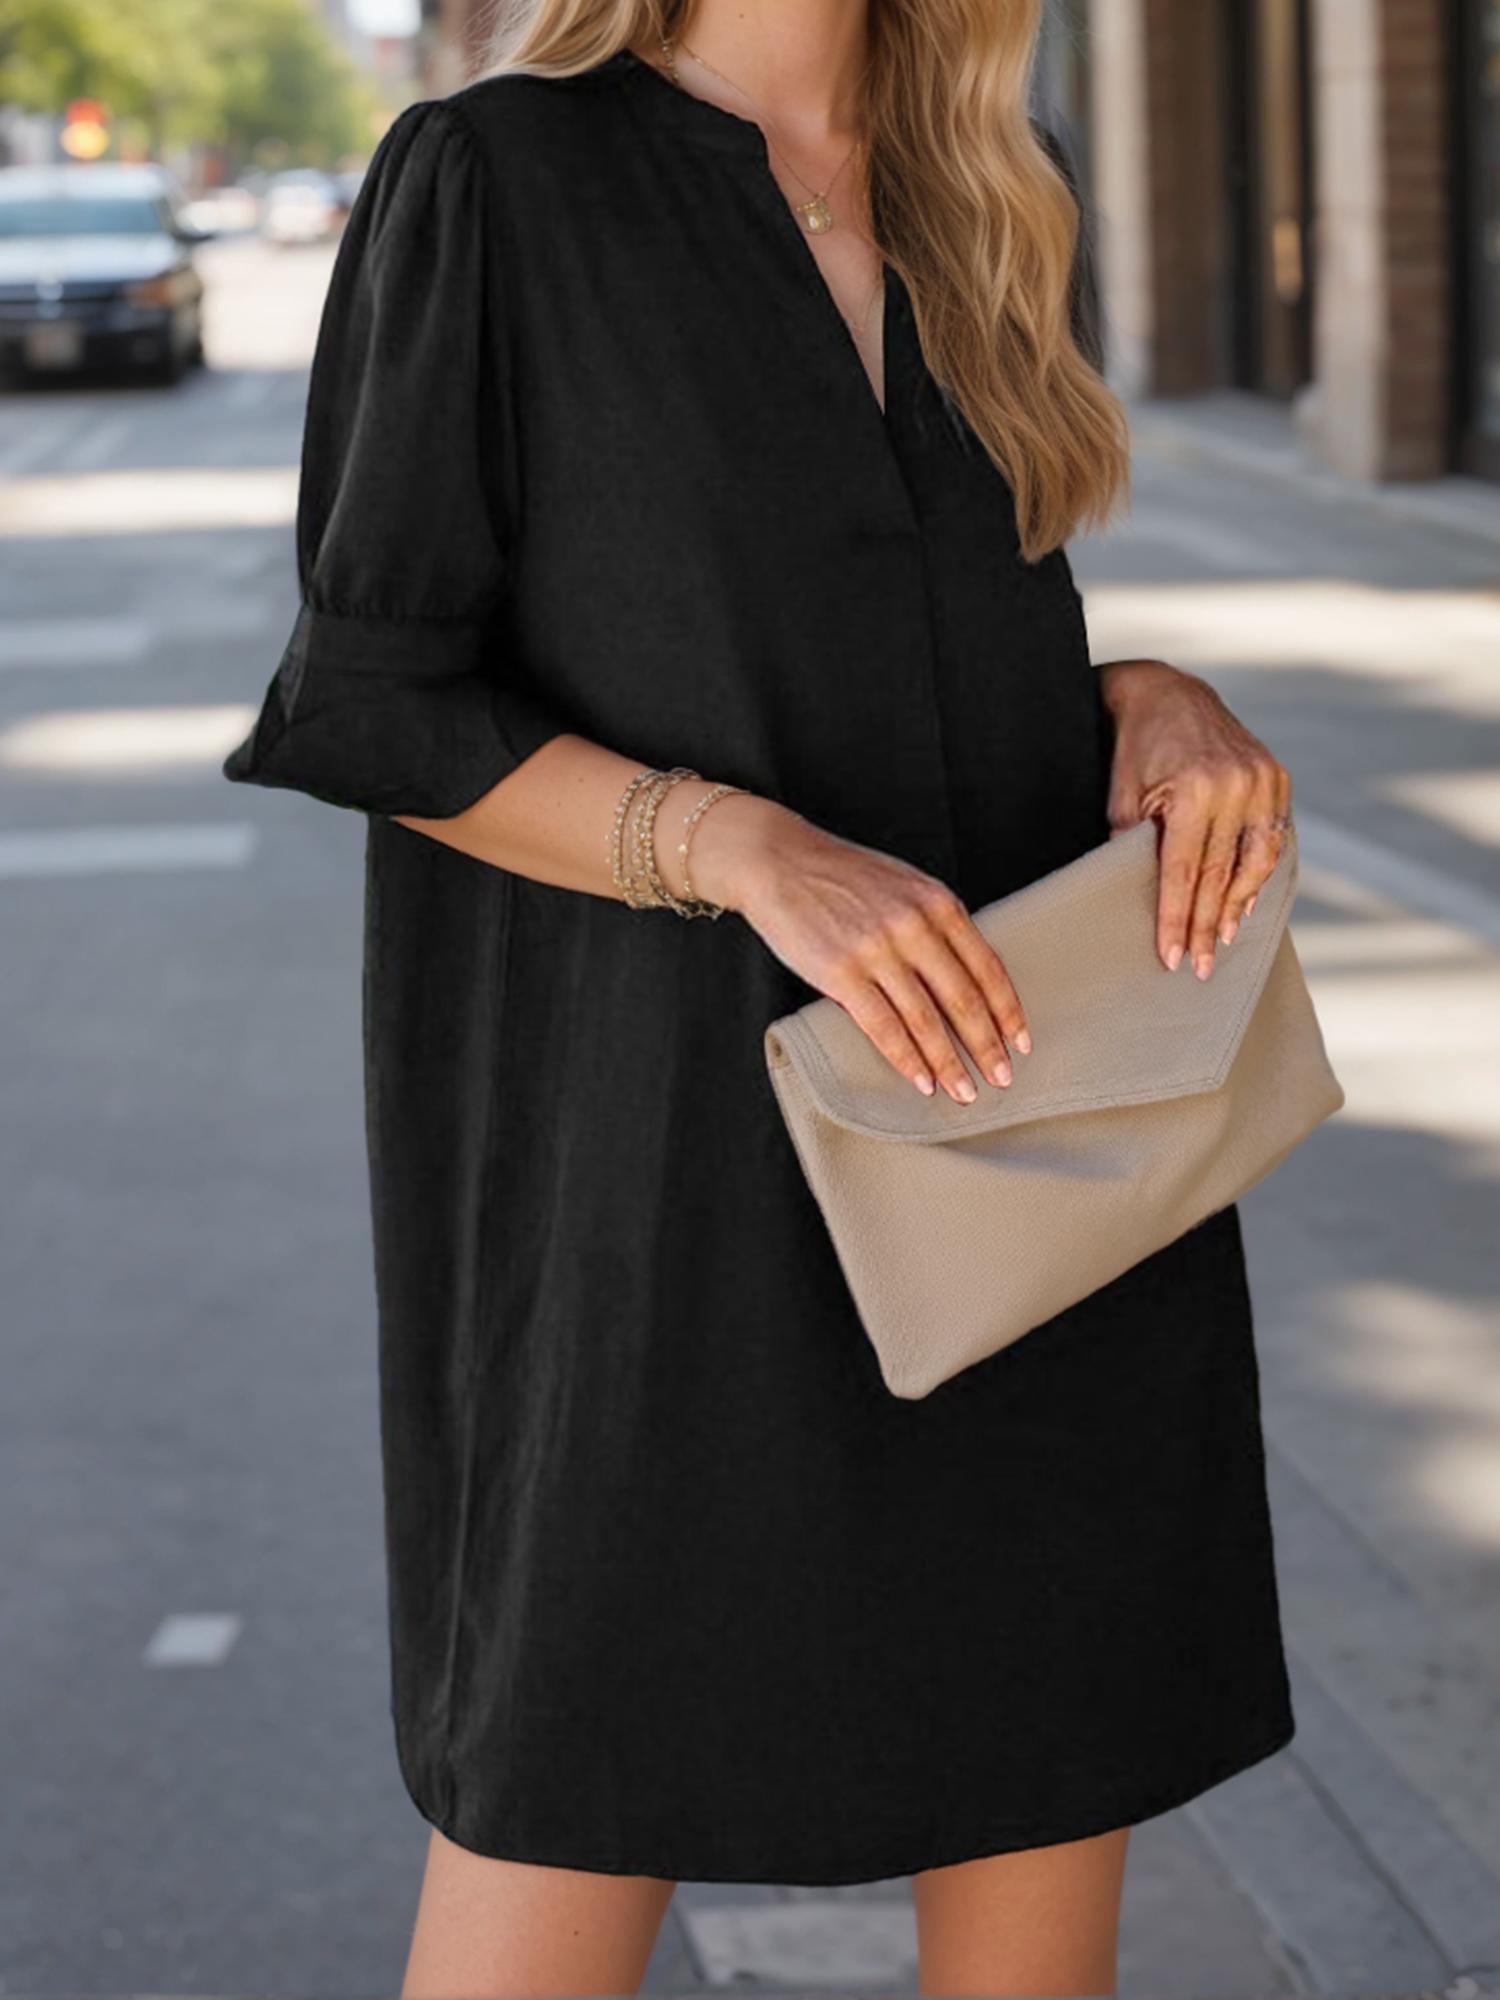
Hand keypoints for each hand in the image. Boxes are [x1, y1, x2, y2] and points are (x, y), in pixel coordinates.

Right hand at [689, 794, 1029, 1102]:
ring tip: (964, 1092)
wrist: (779, 860)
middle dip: (986, 1046)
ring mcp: (877, 950)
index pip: (987, 967)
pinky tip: (922, 1081)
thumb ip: (936, 924)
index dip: (1007, 1011)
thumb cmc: (843, 876)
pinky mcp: (840, 972)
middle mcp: (913, 925)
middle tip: (1002, 1080)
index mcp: (937, 902)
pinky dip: (906, 1059)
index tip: (1020, 1043)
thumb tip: (965, 978)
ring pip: (926, 1020)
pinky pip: (883, 1026)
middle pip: (963, 999)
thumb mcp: (905, 886)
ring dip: (949, 1063)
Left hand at [1096, 658, 1292, 977]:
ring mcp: (1263, 778)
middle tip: (1201, 968)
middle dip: (1209, 925)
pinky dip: (1258, 871)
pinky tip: (1244, 900)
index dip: (1178, 919)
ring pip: (1257, 860)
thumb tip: (1136, 906)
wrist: (1165, 693)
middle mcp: (1236, 784)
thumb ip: (1132, 848)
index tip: (1173, 957)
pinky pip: (1272, 836)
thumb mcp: (1122, 798)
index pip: (1185, 872)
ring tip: (1225, 939)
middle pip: (1222, 874)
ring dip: (1240, 904)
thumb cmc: (1134, 750)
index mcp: (1194, 790)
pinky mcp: (1276, 776)